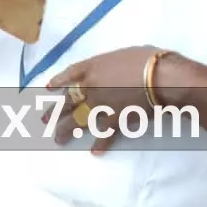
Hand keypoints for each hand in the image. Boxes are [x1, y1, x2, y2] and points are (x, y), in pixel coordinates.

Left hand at [44, 46, 164, 154]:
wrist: (162, 77)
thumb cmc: (148, 60)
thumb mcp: (123, 54)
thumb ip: (111, 64)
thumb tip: (114, 69)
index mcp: (92, 67)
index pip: (70, 74)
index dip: (58, 81)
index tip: (48, 88)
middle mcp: (90, 87)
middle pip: (68, 100)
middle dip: (55, 111)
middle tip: (44, 120)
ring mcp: (101, 105)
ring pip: (77, 120)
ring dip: (65, 130)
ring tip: (58, 139)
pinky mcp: (115, 120)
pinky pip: (105, 134)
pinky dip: (100, 143)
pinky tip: (94, 152)